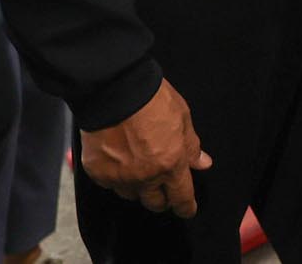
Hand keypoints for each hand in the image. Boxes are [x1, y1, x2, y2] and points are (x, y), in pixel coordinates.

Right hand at [79, 79, 210, 217]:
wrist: (116, 91)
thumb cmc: (154, 101)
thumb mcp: (183, 119)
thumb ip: (191, 146)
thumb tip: (203, 164)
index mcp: (170, 164)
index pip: (181, 197)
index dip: (186, 207)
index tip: (187, 210)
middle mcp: (145, 177)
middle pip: (155, 203)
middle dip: (162, 198)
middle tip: (163, 187)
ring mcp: (120, 177)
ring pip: (131, 195)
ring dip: (138, 188)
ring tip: (139, 169)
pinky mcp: (98, 173)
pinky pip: (110, 184)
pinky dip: (116, 177)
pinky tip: (119, 161)